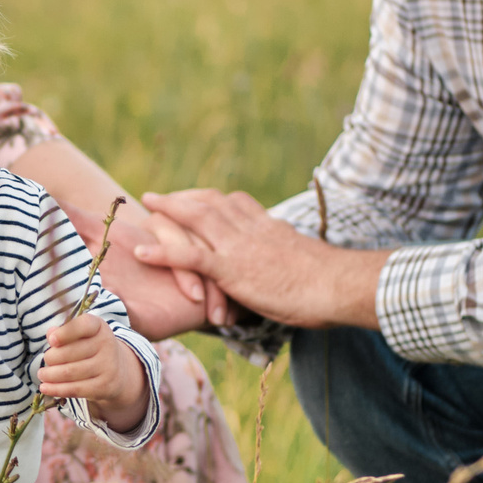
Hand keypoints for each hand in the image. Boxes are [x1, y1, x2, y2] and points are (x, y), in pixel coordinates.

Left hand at [39, 312, 149, 432]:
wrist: (118, 372)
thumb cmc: (90, 349)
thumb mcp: (80, 335)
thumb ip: (64, 332)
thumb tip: (51, 333)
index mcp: (99, 327)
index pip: (84, 325)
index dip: (65, 333)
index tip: (52, 341)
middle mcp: (107, 344)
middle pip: (70, 352)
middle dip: (51, 358)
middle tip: (45, 360)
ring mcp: (108, 366)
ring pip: (70, 372)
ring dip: (50, 375)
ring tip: (42, 374)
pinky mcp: (104, 386)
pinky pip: (75, 389)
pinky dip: (56, 389)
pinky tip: (45, 388)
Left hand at [133, 189, 387, 330]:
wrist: (340, 286)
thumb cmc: (331, 283)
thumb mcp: (304, 262)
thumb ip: (286, 257)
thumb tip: (285, 265)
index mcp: (269, 227)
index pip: (234, 203)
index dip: (209, 199)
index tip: (194, 197)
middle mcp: (251, 229)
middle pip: (210, 203)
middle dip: (182, 197)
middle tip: (158, 197)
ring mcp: (240, 246)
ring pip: (196, 219)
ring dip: (167, 211)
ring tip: (145, 207)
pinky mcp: (233, 269)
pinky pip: (191, 257)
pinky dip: (163, 252)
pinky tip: (141, 251)